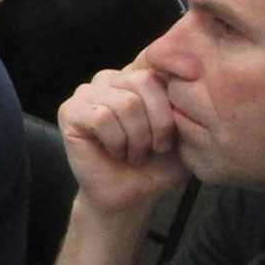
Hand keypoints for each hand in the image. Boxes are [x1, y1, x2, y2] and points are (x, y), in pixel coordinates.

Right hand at [56, 59, 189, 214]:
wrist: (130, 197)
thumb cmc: (157, 165)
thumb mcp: (184, 132)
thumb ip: (188, 104)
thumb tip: (194, 75)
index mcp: (136, 77)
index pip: (158, 67)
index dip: (170, 99)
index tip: (176, 130)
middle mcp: (110, 79)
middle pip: (143, 82)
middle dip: (158, 123)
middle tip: (155, 148)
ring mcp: (87, 92)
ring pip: (125, 103)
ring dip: (137, 138)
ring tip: (135, 154)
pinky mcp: (70, 111)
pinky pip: (101, 117)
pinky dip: (116, 141)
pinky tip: (116, 152)